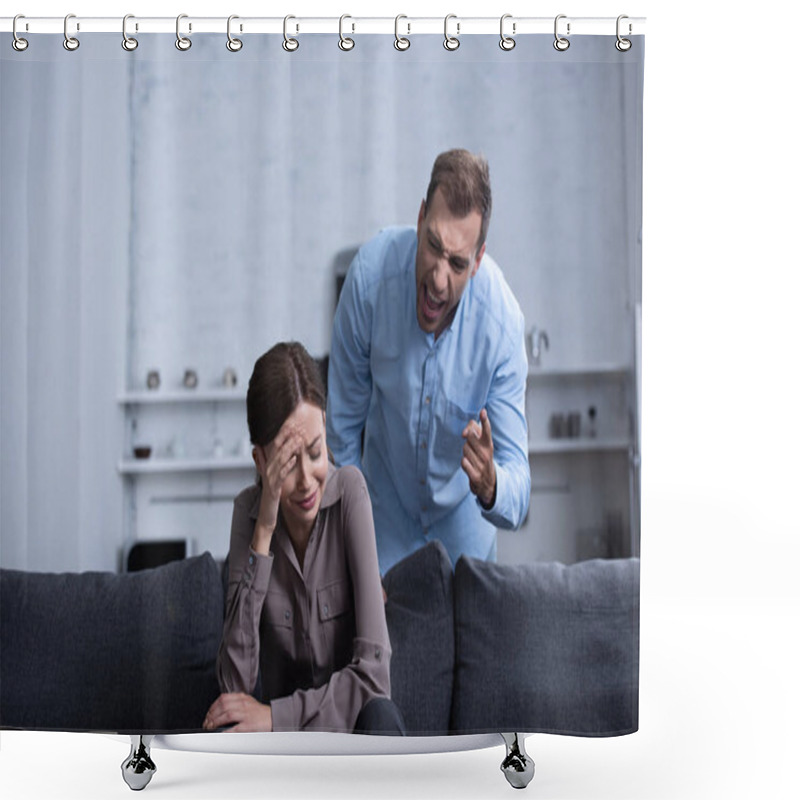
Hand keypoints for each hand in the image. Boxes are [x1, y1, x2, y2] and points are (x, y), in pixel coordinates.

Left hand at [203, 693, 272, 731]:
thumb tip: (219, 711)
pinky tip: (219, 734)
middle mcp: (243, 704)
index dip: (212, 707)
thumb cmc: (260, 713)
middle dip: (211, 715)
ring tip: (210, 728)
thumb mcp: (248, 702)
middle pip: (222, 706)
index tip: (208, 714)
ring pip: (226, 715)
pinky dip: (224, 731)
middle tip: (206, 723)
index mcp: (242, 697)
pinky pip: (234, 728)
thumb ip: (235, 703)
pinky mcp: (249, 725)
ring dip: (215, 722)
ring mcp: (246, 714)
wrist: (273, 718)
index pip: (223, 698)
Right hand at [251, 423, 301, 552]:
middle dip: (287, 438)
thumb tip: (258, 447)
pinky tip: (294, 459)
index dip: (282, 435)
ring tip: (298, 439)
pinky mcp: (274, 488)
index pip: (274, 447)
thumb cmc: (270, 497)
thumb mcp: (269, 478)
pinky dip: (287, 466)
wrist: (266, 517)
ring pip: (279, 460)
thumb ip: (264, 462)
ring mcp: (270, 479)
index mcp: (268, 466)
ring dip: (289, 449)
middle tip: (297, 427)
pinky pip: (281, 475)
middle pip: (277, 451)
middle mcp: (267, 470)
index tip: (291, 424)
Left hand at [461, 409, 496, 508]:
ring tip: (472, 458)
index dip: (484, 420)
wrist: (488, 483)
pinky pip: (463, 462)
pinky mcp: (476, 475)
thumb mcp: (481, 444)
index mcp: (489, 445)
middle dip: (467, 440)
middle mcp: (487, 454)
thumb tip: (465, 432)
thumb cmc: (482, 458)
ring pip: (464, 449)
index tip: (483, 411)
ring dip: (465, 453)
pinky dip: (464, 462)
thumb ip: (473, 431)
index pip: (486, 431)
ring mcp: (481, 465)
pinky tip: (470, 466)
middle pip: (469, 437)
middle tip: (472, 447)